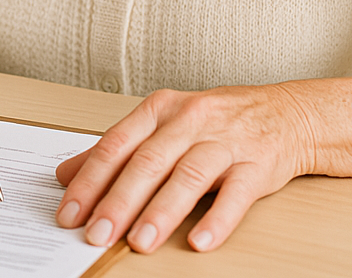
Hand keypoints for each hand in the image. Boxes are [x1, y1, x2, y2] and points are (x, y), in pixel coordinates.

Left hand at [54, 84, 313, 253]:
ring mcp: (225, 142)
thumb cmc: (217, 121)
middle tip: (97, 234)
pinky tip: (199, 240)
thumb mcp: (162, 125)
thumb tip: (66, 174)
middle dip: (119, 201)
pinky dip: (217, 219)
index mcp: (160, 110)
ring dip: (161, 212)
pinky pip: (236, 194)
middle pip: (148, 162)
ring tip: (140, 242)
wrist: (286, 114)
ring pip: (188, 176)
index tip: (70, 211)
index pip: (116, 145)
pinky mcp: (256, 165)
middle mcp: (190, 121)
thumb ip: (116, 150)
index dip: (90, 180)